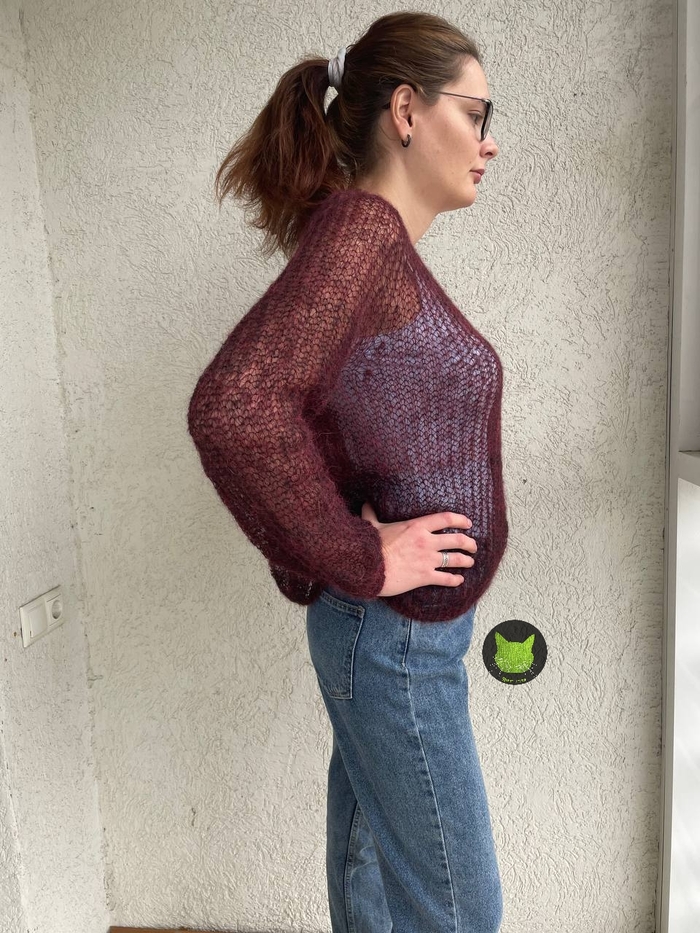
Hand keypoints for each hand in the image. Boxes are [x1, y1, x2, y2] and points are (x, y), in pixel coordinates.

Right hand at [361, 502, 477, 597]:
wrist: (369, 568)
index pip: (445, 519)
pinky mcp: (425, 576)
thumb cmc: (371, 546)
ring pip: (455, 559)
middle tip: (473, 546)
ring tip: (470, 562)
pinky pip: (446, 578)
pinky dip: (455, 580)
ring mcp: (428, 559)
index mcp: (417, 526)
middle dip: (469, 543)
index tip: (468, 523)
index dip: (460, 520)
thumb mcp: (372, 526)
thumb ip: (371, 514)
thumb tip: (365, 505)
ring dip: (466, 561)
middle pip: (457, 540)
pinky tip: (459, 580)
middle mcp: (427, 541)